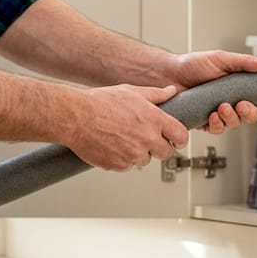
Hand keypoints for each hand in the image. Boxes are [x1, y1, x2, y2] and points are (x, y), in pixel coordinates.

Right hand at [62, 84, 188, 171]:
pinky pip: (127, 166)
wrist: (75, 117)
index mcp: (154, 119)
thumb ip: (155, 94)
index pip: (181, 136)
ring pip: (145, 160)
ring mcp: (133, 154)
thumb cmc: (99, 102)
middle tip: (146, 139)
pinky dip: (122, 159)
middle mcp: (147, 138)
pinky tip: (113, 145)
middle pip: (166, 152)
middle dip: (159, 147)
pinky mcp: (119, 166)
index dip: (179, 138)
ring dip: (139, 153)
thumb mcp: (131, 91)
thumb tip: (171, 91)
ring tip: (123, 138)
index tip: (175, 139)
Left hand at [165, 50, 256, 133]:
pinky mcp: (205, 121)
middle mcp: (231, 100)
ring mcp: (219, 112)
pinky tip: (212, 115)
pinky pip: (217, 129)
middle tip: (241, 105)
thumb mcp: (221, 59)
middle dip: (249, 112)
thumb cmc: (193, 65)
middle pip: (251, 115)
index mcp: (239, 86)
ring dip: (232, 118)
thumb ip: (244, 62)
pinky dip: (217, 124)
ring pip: (235, 124)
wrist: (169, 74)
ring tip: (222, 107)